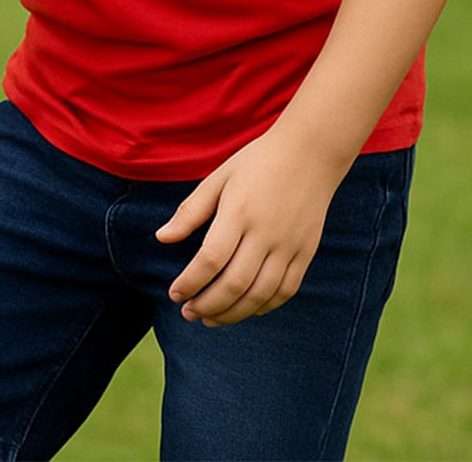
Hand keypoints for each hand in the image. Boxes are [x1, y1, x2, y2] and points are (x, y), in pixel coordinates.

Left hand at [155, 127, 348, 327]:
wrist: (310, 153)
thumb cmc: (257, 162)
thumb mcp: (218, 178)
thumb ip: (191, 211)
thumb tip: (161, 238)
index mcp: (239, 212)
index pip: (211, 259)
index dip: (190, 282)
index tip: (174, 294)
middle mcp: (266, 233)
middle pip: (234, 284)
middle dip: (207, 305)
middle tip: (188, 314)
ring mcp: (289, 246)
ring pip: (260, 294)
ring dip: (233, 313)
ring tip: (211, 318)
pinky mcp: (306, 253)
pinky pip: (285, 291)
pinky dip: (263, 306)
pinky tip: (243, 309)